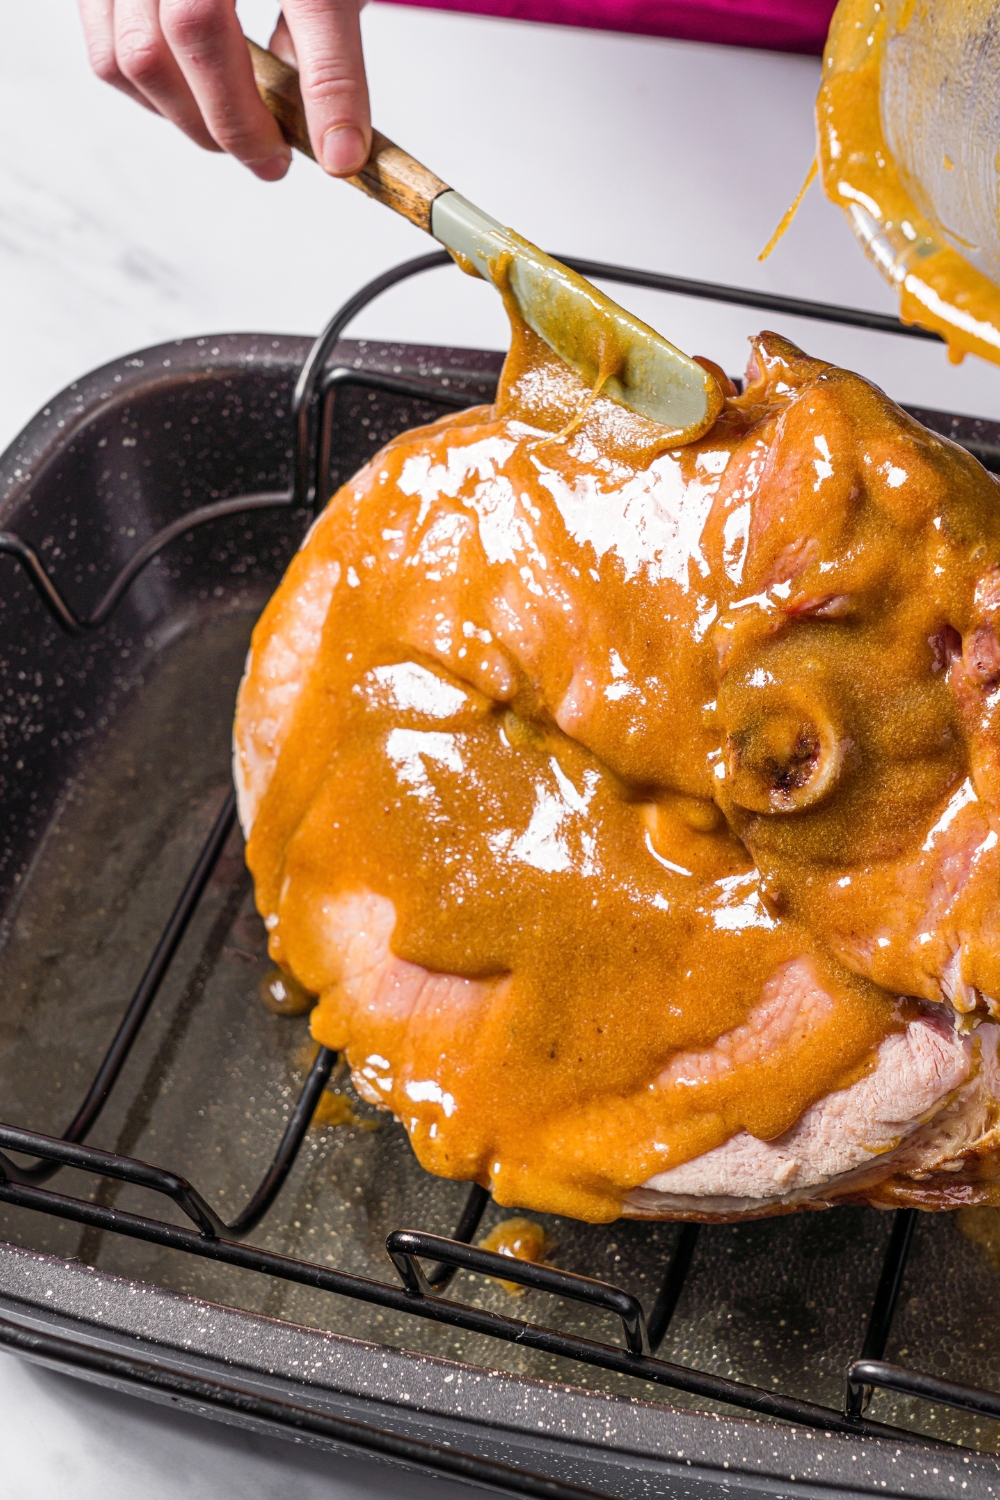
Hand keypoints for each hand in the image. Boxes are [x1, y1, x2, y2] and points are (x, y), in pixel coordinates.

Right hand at [78, 0, 370, 180]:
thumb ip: (326, 38)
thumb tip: (324, 130)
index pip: (315, 3)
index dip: (331, 87)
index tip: (344, 153)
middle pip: (197, 30)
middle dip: (239, 120)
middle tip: (275, 159)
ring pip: (138, 56)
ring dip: (191, 120)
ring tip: (234, 134)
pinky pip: (107, 54)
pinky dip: (152, 98)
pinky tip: (191, 104)